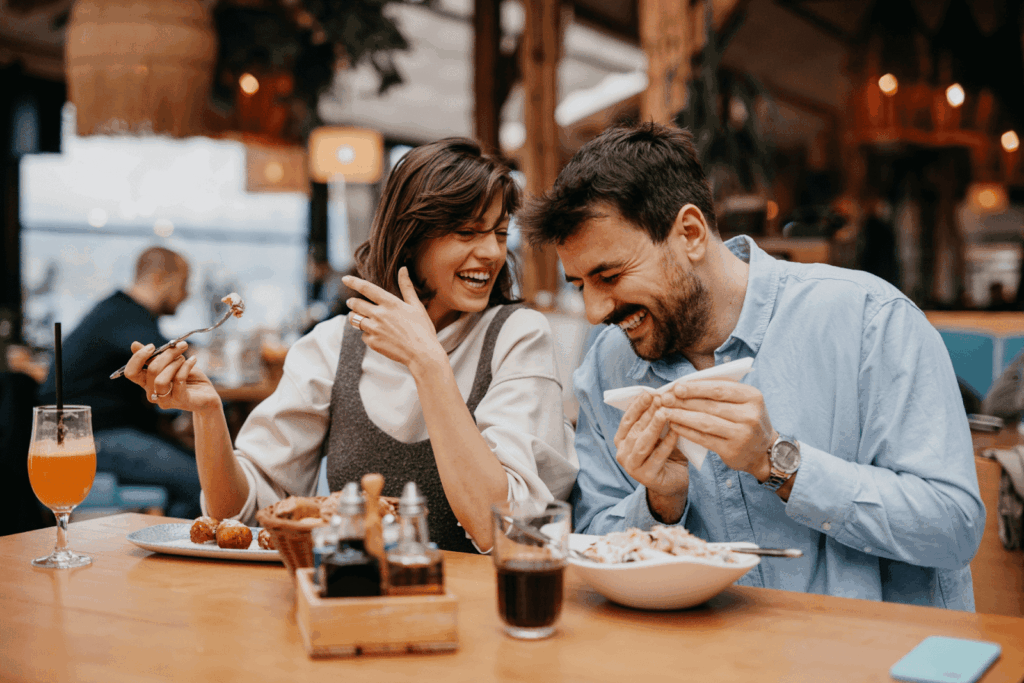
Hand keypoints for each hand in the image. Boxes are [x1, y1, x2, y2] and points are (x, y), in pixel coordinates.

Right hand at [123, 341, 220, 413]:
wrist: (207, 394)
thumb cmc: (188, 378)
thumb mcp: (170, 363)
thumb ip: (154, 356)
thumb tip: (134, 345)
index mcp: (147, 382)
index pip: (131, 372)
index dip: (138, 358)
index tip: (152, 346)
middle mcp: (152, 393)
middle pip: (151, 371)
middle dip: (167, 354)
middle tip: (180, 346)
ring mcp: (165, 400)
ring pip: (161, 380)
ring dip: (174, 363)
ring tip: (184, 358)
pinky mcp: (180, 401)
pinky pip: (179, 380)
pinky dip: (186, 366)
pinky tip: (193, 360)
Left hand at [343, 267, 446, 372]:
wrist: (422, 354)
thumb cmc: (422, 329)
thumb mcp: (416, 306)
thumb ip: (406, 287)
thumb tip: (403, 269)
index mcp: (390, 303)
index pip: (366, 288)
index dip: (353, 282)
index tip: (344, 279)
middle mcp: (379, 315)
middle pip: (355, 304)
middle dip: (351, 302)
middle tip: (352, 302)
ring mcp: (374, 329)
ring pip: (354, 320)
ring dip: (354, 317)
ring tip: (360, 317)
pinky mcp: (372, 342)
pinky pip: (363, 335)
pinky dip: (366, 334)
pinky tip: (376, 335)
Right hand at [615, 392, 689, 522]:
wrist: (673, 483)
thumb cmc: (665, 454)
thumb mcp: (658, 435)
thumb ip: (654, 419)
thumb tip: (661, 395)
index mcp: (621, 441)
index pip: (627, 420)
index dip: (637, 406)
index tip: (649, 393)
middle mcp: (622, 454)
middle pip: (635, 430)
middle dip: (647, 413)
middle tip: (660, 398)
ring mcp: (632, 467)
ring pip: (642, 443)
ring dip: (653, 427)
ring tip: (664, 413)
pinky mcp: (647, 477)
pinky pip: (658, 457)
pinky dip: (667, 443)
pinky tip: (676, 431)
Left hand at [658, 379, 774, 480]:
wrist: (763, 450)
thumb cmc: (745, 418)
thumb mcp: (742, 401)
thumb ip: (719, 390)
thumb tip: (683, 385)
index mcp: (752, 396)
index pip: (719, 389)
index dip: (695, 388)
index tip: (676, 387)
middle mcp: (750, 415)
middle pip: (710, 405)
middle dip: (684, 401)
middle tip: (664, 398)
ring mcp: (742, 434)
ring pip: (705, 422)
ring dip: (681, 416)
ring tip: (665, 412)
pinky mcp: (732, 451)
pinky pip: (704, 439)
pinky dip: (687, 431)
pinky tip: (674, 426)